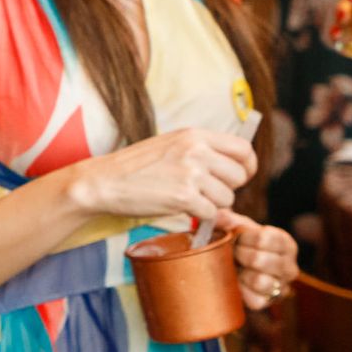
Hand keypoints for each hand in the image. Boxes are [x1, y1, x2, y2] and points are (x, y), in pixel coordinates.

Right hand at [68, 127, 255, 221]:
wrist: (104, 181)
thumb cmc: (136, 166)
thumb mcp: (170, 144)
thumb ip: (201, 149)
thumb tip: (234, 165)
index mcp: (194, 135)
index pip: (243, 149)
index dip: (247, 166)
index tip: (240, 176)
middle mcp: (196, 150)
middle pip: (239, 176)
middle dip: (226, 189)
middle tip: (204, 192)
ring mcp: (190, 173)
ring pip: (227, 198)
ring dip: (212, 204)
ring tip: (187, 198)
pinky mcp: (184, 197)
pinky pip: (210, 212)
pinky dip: (199, 216)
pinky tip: (180, 207)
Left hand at [216, 208, 298, 309]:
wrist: (234, 264)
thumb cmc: (239, 241)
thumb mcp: (235, 226)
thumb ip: (227, 219)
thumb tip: (218, 215)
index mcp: (286, 244)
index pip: (266, 239)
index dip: (244, 237)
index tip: (237, 237)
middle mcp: (290, 267)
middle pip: (259, 260)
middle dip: (239, 254)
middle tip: (234, 252)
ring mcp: (282, 287)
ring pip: (260, 281)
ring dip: (241, 273)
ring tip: (237, 266)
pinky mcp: (269, 302)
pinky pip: (255, 299)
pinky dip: (241, 290)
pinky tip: (238, 281)